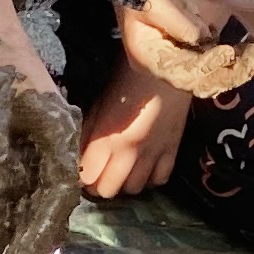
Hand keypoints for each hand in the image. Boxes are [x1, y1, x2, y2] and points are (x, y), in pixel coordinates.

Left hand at [78, 38, 194, 197]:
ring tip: (120, 170)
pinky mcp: (173, 150)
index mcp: (107, 137)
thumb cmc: (128, 77)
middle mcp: (130, 152)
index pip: (88, 177)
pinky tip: (144, 167)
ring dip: (123, 183)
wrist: (168, 64)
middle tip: (98, 172)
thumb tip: (80, 155)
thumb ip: (89, 133)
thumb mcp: (100, 103)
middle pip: (109, 189)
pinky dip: (150, 178)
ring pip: (134, 189)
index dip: (81, 177)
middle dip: (99, 184)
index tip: (80, 170)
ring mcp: (153, 153)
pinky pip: (160, 179)